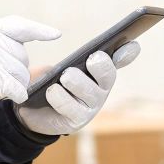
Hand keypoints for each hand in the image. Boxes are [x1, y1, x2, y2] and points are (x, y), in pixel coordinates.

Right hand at [0, 16, 60, 132]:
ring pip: (22, 73)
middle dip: (14, 72)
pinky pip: (18, 87)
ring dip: (12, 86)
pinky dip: (16, 95)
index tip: (55, 34)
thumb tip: (21, 50)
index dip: (37, 30)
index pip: (15, 25)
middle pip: (21, 55)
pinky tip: (6, 97)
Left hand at [17, 43, 140, 136]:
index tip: (132, 42)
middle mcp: (101, 89)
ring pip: (91, 93)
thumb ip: (76, 55)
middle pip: (108, 76)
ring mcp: (91, 107)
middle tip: (91, 59)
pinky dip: (60, 97)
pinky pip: (71, 108)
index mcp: (99, 71)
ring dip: (78, 82)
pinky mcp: (77, 121)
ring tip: (65, 76)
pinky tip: (51, 90)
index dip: (127, 53)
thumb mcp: (60, 64)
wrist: (31, 108)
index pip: (119, 59)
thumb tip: (72, 43)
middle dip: (101, 66)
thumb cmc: (50, 81)